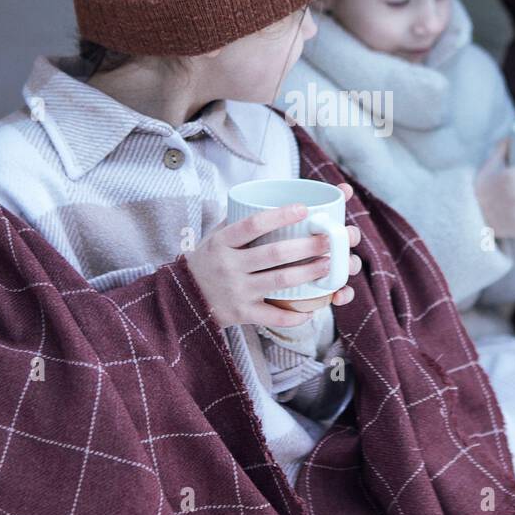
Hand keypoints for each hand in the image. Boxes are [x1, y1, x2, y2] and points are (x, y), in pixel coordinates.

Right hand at [186, 181, 362, 329]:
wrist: (183, 300)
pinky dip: (295, 315)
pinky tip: (313, 308)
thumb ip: (238, 221)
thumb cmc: (207, 262)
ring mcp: (237, 291)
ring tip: (329, 265)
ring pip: (280, 281)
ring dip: (309, 273)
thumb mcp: (214, 238)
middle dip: (307, 246)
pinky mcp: (242, 314)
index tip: (304, 208)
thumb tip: (271, 197)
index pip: (252, 224)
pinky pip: (273, 316)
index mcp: (222, 243)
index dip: (280, 215)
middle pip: (274, 253)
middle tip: (330, 239)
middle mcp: (229, 266)